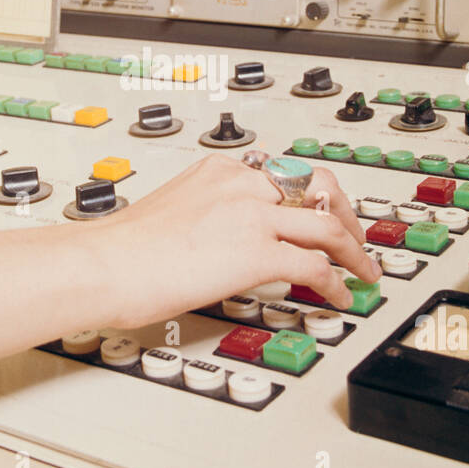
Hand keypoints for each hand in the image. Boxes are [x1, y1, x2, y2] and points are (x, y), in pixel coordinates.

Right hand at [87, 152, 380, 329]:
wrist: (104, 264)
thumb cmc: (123, 249)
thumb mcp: (173, 211)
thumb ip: (208, 215)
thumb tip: (223, 241)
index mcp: (219, 170)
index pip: (284, 172)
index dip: (315, 193)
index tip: (324, 210)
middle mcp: (240, 185)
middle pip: (319, 184)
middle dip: (346, 212)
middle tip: (356, 237)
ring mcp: (252, 216)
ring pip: (328, 223)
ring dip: (355, 250)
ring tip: (364, 271)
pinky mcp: (256, 252)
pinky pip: (316, 265)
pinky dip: (337, 283)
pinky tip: (339, 296)